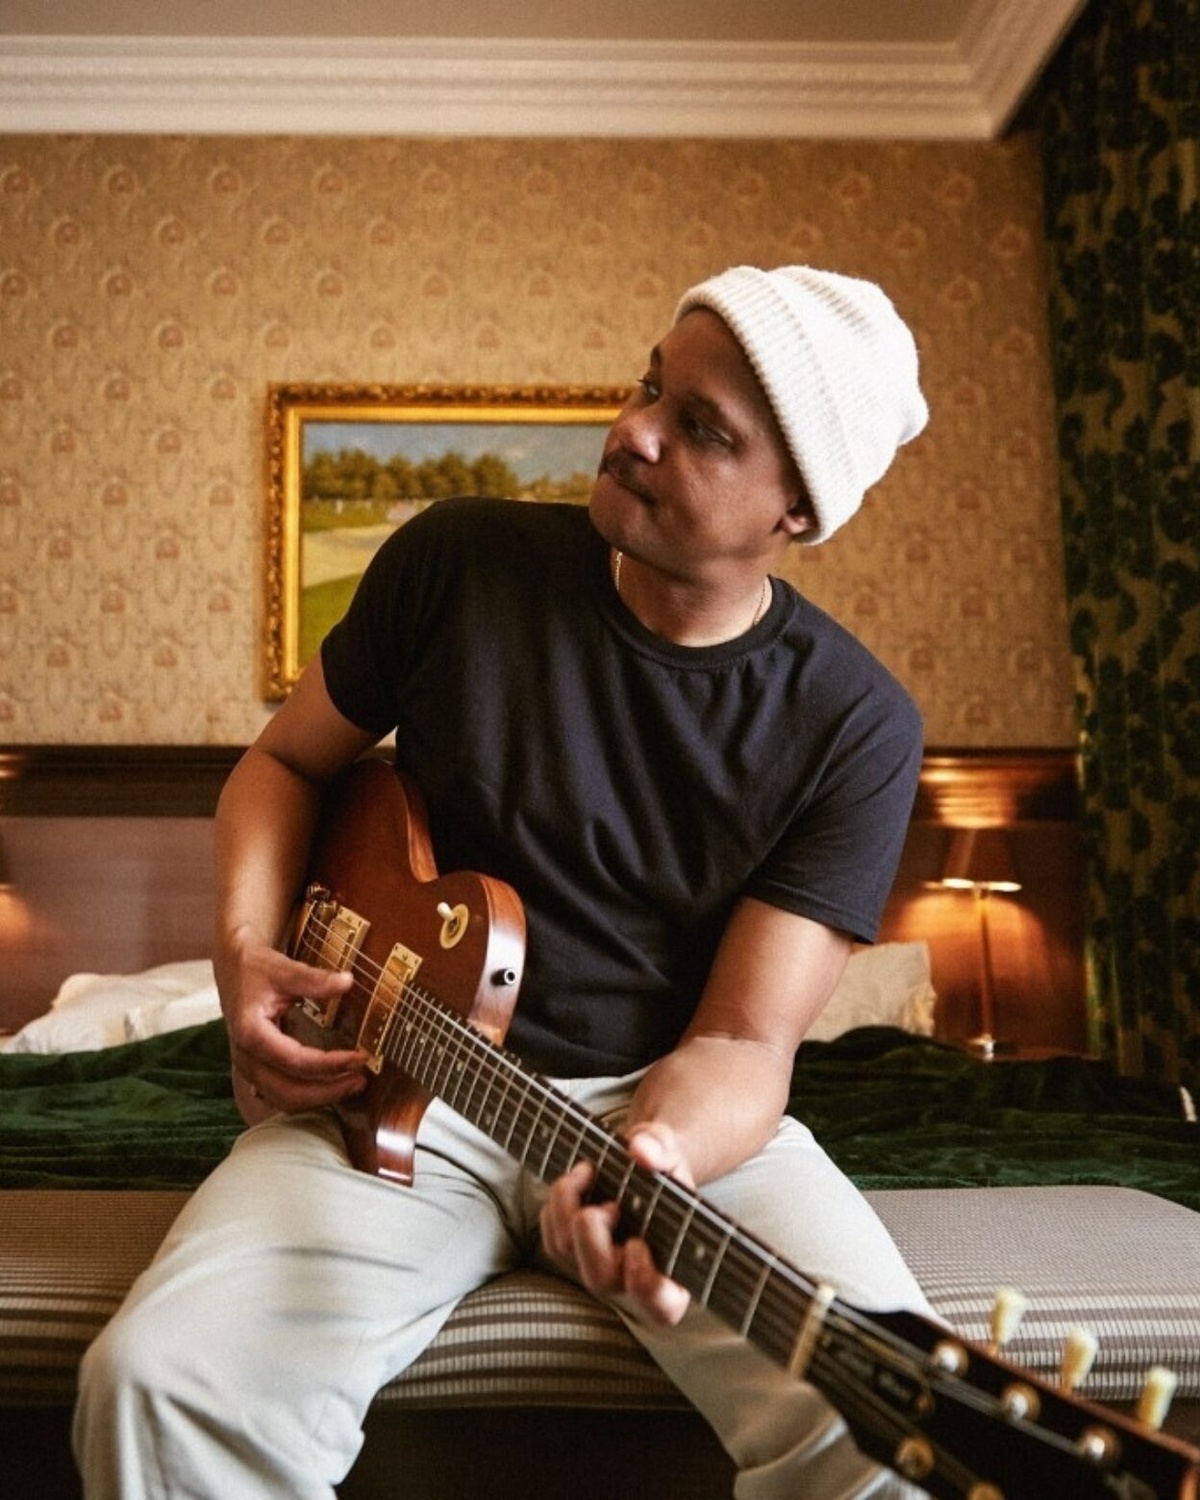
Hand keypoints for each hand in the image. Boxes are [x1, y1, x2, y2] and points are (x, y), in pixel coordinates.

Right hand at [220, 936, 367, 1120]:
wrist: (232, 968)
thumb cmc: (256, 968)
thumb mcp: (284, 969)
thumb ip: (314, 979)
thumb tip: (347, 981)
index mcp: (250, 1033)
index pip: (295, 1060)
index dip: (330, 1064)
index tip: (359, 1058)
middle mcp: (245, 1057)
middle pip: (287, 1092)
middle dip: (326, 1093)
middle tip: (360, 1081)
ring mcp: (248, 1066)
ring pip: (282, 1100)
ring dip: (318, 1099)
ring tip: (351, 1086)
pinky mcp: (256, 1069)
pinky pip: (280, 1094)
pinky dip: (306, 1097)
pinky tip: (330, 1089)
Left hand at [539, 1124, 693, 1326]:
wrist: (644, 1168)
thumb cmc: (664, 1168)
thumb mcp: (671, 1151)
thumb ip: (662, 1149)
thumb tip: (642, 1152)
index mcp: (674, 1270)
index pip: (663, 1305)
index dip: (645, 1284)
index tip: (637, 1244)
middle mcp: (633, 1280)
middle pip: (600, 1279)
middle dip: (591, 1236)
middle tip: (608, 1204)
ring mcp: (600, 1268)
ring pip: (567, 1255)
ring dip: (567, 1207)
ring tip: (588, 1171)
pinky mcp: (574, 1254)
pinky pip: (551, 1239)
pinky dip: (556, 1205)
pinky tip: (577, 1179)